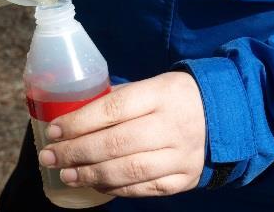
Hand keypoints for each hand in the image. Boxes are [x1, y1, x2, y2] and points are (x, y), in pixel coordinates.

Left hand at [38, 72, 205, 196]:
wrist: (223, 115)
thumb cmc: (174, 97)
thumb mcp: (150, 86)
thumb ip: (118, 101)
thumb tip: (74, 119)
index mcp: (160, 94)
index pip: (112, 109)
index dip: (79, 122)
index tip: (53, 129)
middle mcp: (171, 125)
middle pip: (116, 143)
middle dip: (76, 152)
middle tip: (49, 157)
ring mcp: (180, 155)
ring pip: (128, 170)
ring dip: (90, 175)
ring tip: (66, 174)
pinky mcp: (184, 178)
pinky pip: (144, 188)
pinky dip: (115, 189)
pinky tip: (95, 184)